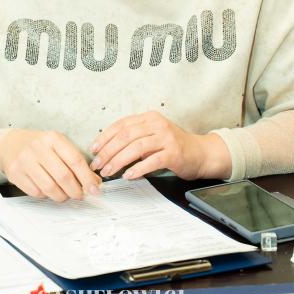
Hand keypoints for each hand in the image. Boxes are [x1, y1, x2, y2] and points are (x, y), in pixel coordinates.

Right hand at [0, 128, 101, 201]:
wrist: (10, 144)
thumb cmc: (40, 146)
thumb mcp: (58, 145)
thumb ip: (76, 161)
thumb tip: (94, 181)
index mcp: (53, 138)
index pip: (75, 160)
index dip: (87, 178)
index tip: (95, 189)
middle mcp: (38, 148)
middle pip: (63, 176)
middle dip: (76, 191)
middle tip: (80, 195)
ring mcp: (25, 161)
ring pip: (50, 188)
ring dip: (62, 196)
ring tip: (65, 194)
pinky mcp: (15, 174)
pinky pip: (36, 192)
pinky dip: (46, 195)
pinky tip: (48, 190)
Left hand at [89, 111, 231, 180]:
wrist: (200, 153)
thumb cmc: (173, 146)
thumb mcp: (152, 136)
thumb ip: (134, 138)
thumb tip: (107, 150)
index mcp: (149, 118)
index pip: (121, 124)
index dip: (105, 137)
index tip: (93, 149)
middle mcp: (157, 124)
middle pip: (126, 135)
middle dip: (108, 150)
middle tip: (97, 164)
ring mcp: (166, 138)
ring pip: (136, 147)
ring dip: (119, 160)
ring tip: (108, 171)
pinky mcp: (173, 153)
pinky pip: (152, 160)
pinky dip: (138, 168)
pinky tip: (128, 175)